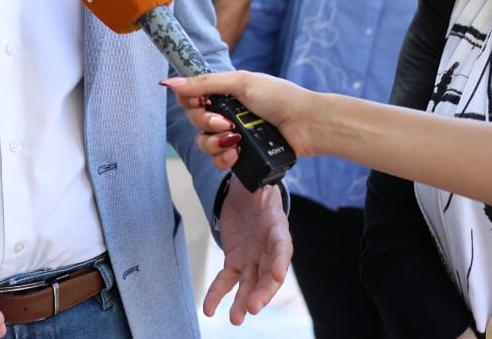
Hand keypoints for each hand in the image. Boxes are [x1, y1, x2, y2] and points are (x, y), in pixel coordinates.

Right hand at [162, 71, 316, 162]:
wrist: (307, 124)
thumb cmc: (279, 97)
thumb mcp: (240, 83)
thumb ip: (204, 84)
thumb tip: (170, 83)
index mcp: (224, 93)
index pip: (191, 98)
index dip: (191, 102)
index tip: (202, 102)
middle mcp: (226, 114)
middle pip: (195, 122)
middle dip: (207, 123)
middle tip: (226, 122)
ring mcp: (233, 136)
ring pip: (204, 144)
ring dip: (215, 143)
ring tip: (236, 140)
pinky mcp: (242, 156)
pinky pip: (218, 162)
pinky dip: (225, 159)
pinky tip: (238, 153)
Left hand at [207, 175, 291, 323]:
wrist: (249, 191)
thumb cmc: (258, 186)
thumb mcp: (260, 179)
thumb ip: (259, 180)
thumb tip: (255, 171)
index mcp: (278, 228)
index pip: (282, 247)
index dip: (280, 261)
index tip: (278, 274)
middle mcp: (268, 249)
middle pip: (268, 275)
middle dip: (262, 292)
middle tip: (252, 307)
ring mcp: (253, 258)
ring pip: (249, 284)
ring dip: (242, 302)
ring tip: (235, 319)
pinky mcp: (236, 260)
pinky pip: (227, 281)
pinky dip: (217, 295)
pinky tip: (209, 310)